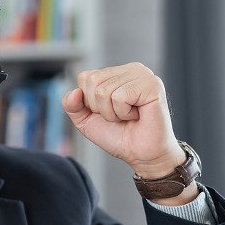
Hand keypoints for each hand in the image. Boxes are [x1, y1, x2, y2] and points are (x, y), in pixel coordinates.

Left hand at [62, 63, 185, 179]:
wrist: (141, 155)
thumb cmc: (119, 136)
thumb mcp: (86, 120)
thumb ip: (72, 105)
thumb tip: (74, 92)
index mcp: (117, 72)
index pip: (85, 77)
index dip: (89, 102)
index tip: (108, 112)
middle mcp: (132, 69)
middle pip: (93, 82)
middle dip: (100, 108)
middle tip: (119, 117)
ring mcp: (143, 75)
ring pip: (104, 91)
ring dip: (112, 113)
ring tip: (129, 117)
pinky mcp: (152, 85)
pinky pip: (120, 97)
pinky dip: (123, 113)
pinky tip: (137, 115)